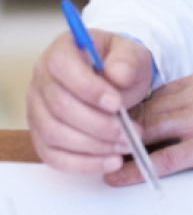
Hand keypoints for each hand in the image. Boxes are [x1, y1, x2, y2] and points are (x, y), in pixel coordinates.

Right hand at [27, 30, 152, 174]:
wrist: (118, 78)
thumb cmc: (121, 64)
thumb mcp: (132, 53)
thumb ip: (128, 60)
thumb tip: (119, 74)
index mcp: (61, 50)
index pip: (63, 68)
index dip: (89, 89)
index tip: (117, 103)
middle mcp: (41, 79)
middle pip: (59, 107)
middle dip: (97, 124)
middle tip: (128, 132)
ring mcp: (37, 109)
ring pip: (55, 135)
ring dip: (93, 146)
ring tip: (124, 146)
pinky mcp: (42, 135)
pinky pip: (53, 156)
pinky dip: (82, 164)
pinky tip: (110, 162)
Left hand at [105, 70, 192, 187]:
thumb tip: (175, 116)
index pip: (157, 92)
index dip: (133, 110)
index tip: (115, 124)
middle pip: (147, 108)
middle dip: (120, 127)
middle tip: (98, 145)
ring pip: (148, 129)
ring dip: (121, 147)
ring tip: (100, 161)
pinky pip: (162, 158)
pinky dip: (136, 169)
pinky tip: (119, 177)